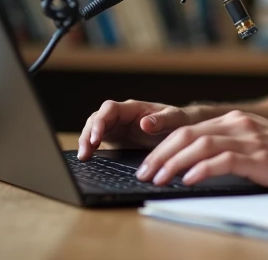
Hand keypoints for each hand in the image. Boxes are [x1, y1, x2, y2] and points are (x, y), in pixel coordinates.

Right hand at [77, 99, 196, 160]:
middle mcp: (122, 116)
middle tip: (85, 151)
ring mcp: (117, 127)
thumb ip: (162, 120)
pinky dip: (91, 148)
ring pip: (94, 129)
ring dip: (86, 141)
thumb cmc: (180, 121)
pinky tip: (87, 159)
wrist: (183, 131)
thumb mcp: (175, 120)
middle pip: (97, 119)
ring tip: (83, 157)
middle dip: (88, 133)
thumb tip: (145, 123)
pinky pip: (98, 141)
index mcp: (134, 108)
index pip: (110, 109)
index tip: (96, 137)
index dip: (101, 121)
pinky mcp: (116, 140)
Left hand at [136, 109, 267, 189]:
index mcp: (236, 120)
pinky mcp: (260, 157)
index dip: (163, 146)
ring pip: (199, 145)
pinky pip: (222, 160)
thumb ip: (231, 149)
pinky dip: (201, 169)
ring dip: (173, 163)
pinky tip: (188, 180)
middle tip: (143, 173)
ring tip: (158, 179)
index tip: (147, 163)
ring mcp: (250, 139)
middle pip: (187, 134)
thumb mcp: (257, 146)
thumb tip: (196, 166)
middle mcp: (239, 124)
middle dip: (159, 154)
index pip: (189, 129)